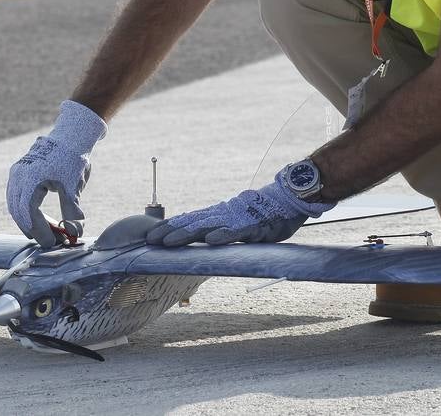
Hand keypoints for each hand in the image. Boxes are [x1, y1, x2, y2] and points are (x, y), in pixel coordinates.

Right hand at [7, 100, 106, 246]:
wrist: (70, 135)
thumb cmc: (72, 159)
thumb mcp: (73, 187)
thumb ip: (72, 211)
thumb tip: (74, 234)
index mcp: (31, 179)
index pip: (30, 213)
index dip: (40, 231)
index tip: (52, 243)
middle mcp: (19, 176)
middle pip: (19, 211)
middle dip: (33, 229)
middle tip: (48, 241)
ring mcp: (17, 173)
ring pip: (15, 204)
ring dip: (27, 221)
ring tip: (43, 232)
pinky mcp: (19, 171)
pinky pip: (15, 196)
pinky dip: (24, 209)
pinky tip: (37, 218)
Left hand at [144, 170, 333, 246]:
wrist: (290, 198)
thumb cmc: (264, 214)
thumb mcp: (238, 223)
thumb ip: (221, 229)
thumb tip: (204, 240)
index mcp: (219, 215)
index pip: (189, 220)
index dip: (169, 227)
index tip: (149, 235)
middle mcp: (224, 214)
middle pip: (192, 223)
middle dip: (170, 232)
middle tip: (149, 240)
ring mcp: (239, 219)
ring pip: (209, 226)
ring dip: (187, 234)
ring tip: (168, 242)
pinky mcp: (255, 225)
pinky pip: (238, 231)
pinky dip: (224, 235)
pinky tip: (211, 241)